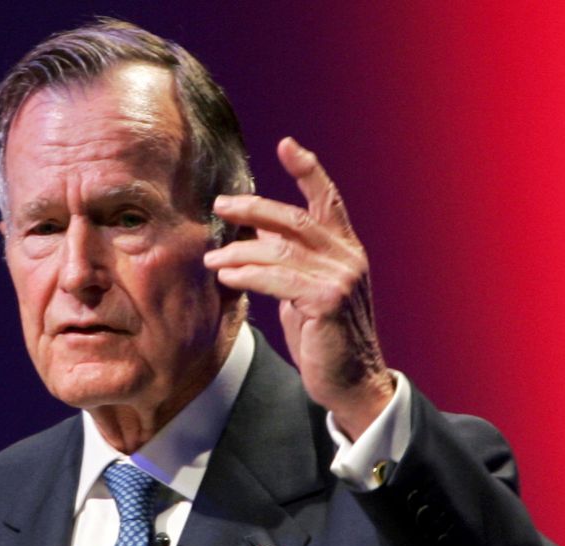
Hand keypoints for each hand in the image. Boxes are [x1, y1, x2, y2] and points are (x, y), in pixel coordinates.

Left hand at [205, 137, 393, 439]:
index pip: (327, 200)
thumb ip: (287, 261)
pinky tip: (227, 277)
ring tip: (212, 258)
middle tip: (220, 205)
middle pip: (294, 218)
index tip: (287, 144)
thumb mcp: (304, 292)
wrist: (351, 381)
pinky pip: (278, 279)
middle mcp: (347, 256)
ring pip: (280, 250)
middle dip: (253, 208)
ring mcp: (340, 277)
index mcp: (345, 249)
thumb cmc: (324, 338)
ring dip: (239, 252)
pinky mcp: (327, 300)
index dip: (308, 170)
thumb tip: (253, 233)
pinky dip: (248, 276)